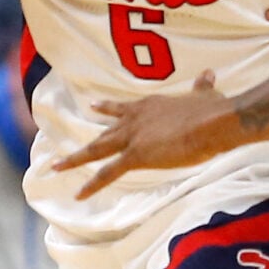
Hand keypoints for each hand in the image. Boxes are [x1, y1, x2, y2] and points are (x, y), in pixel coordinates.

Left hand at [55, 70, 236, 198]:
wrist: (212, 122)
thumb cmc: (212, 110)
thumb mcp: (205, 95)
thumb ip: (203, 87)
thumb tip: (209, 74)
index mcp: (150, 105)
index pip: (124, 109)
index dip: (109, 109)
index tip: (94, 106)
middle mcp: (135, 119)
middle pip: (105, 132)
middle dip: (86, 143)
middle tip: (66, 149)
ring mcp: (132, 137)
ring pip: (97, 150)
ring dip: (75, 159)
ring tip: (56, 166)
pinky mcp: (135, 156)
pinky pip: (107, 173)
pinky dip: (92, 184)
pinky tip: (79, 194)